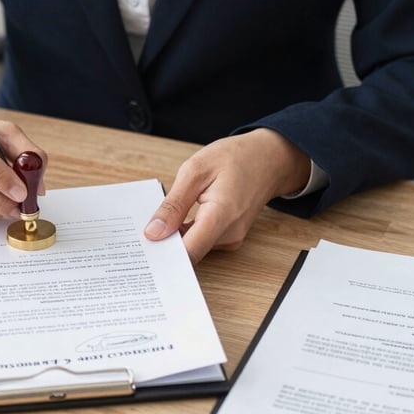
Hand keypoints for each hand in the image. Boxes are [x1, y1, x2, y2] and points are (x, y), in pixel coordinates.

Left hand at [144, 129, 310, 263]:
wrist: (269, 159)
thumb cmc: (236, 158)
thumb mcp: (195, 170)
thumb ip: (173, 205)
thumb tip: (154, 232)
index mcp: (221, 215)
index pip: (189, 252)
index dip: (163, 255)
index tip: (144, 249)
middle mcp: (229, 234)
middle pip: (189, 252)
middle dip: (164, 244)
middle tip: (144, 228)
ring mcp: (231, 238)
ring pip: (193, 247)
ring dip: (175, 236)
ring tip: (163, 216)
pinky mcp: (229, 238)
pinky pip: (201, 241)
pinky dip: (186, 233)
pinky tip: (177, 219)